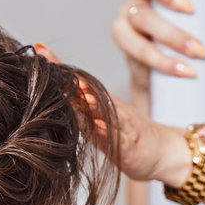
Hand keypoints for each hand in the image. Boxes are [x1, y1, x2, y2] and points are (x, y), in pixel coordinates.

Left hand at [33, 43, 192, 186]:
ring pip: (104, 110)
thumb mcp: (98, 120)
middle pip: (87, 90)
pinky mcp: (130, 145)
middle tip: (50, 65)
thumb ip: (76, 107)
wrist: (164, 152)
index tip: (40, 52)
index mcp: (98, 103)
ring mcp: (121, 125)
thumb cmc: (126, 135)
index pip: (75, 83)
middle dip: (69, 79)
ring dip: (89, 101)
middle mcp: (108, 109)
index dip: (58, 69)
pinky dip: (108, 132)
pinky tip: (98, 127)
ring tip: (75, 91)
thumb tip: (48, 95)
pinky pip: (119, 137)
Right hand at [111, 0, 204, 79]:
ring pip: (140, 16)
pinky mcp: (123, 41)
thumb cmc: (192, 39)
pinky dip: (161, 60)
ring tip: (197, 52)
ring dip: (171, 34)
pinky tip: (181, 69)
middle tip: (191, 9)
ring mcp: (128, 14)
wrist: (172, 80)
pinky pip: (136, 48)